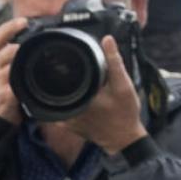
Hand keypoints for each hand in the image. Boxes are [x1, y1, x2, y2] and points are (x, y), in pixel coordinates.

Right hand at [0, 18, 27, 124]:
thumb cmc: (5, 90)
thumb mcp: (6, 70)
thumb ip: (15, 57)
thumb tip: (36, 42)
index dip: (8, 28)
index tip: (23, 21)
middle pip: (0, 48)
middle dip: (13, 39)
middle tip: (28, 33)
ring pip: (5, 64)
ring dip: (16, 57)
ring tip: (27, 53)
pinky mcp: (4, 94)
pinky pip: (13, 84)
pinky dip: (21, 80)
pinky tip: (29, 77)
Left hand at [64, 36, 146, 154]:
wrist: (123, 139)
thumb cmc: (125, 113)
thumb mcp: (123, 85)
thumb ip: (115, 62)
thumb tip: (107, 40)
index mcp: (79, 97)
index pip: (61, 77)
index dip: (60, 65)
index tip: (60, 57)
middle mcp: (68, 108)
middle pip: (56, 86)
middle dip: (61, 76)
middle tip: (69, 69)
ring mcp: (64, 118)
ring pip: (55, 97)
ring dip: (61, 88)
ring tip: (70, 81)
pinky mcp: (66, 124)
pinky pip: (58, 107)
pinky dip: (63, 100)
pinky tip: (73, 95)